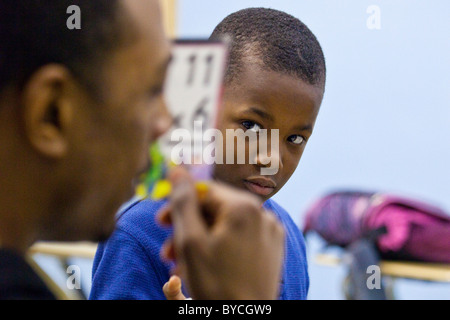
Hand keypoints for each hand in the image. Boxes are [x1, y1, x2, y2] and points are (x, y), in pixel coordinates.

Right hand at [158, 166, 284, 299]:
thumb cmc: (217, 285)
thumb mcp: (190, 241)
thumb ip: (182, 202)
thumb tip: (176, 170)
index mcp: (245, 207)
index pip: (204, 190)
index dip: (178, 203)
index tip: (160, 221)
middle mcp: (263, 214)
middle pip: (215, 208)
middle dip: (187, 227)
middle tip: (167, 248)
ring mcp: (270, 232)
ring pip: (226, 225)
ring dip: (199, 241)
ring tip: (180, 264)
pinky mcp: (272, 249)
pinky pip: (240, 239)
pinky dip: (219, 247)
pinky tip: (203, 266)